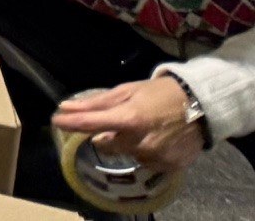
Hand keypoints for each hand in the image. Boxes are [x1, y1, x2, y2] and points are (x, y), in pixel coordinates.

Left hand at [54, 75, 206, 169]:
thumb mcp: (126, 91)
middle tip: (119, 121)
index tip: (56, 120)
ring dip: (128, 144)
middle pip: (106, 145)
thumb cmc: (159, 94)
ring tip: (144, 128)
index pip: (91, 125)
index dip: (70, 123)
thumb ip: (95, 103)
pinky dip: (146, 152)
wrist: (202, 105)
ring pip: (126, 155)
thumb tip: (65, 108)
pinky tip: (156, 139)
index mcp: (129, 119)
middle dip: (106, 134)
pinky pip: (146, 162)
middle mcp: (141, 143)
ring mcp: (156, 157)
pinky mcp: (169, 167)